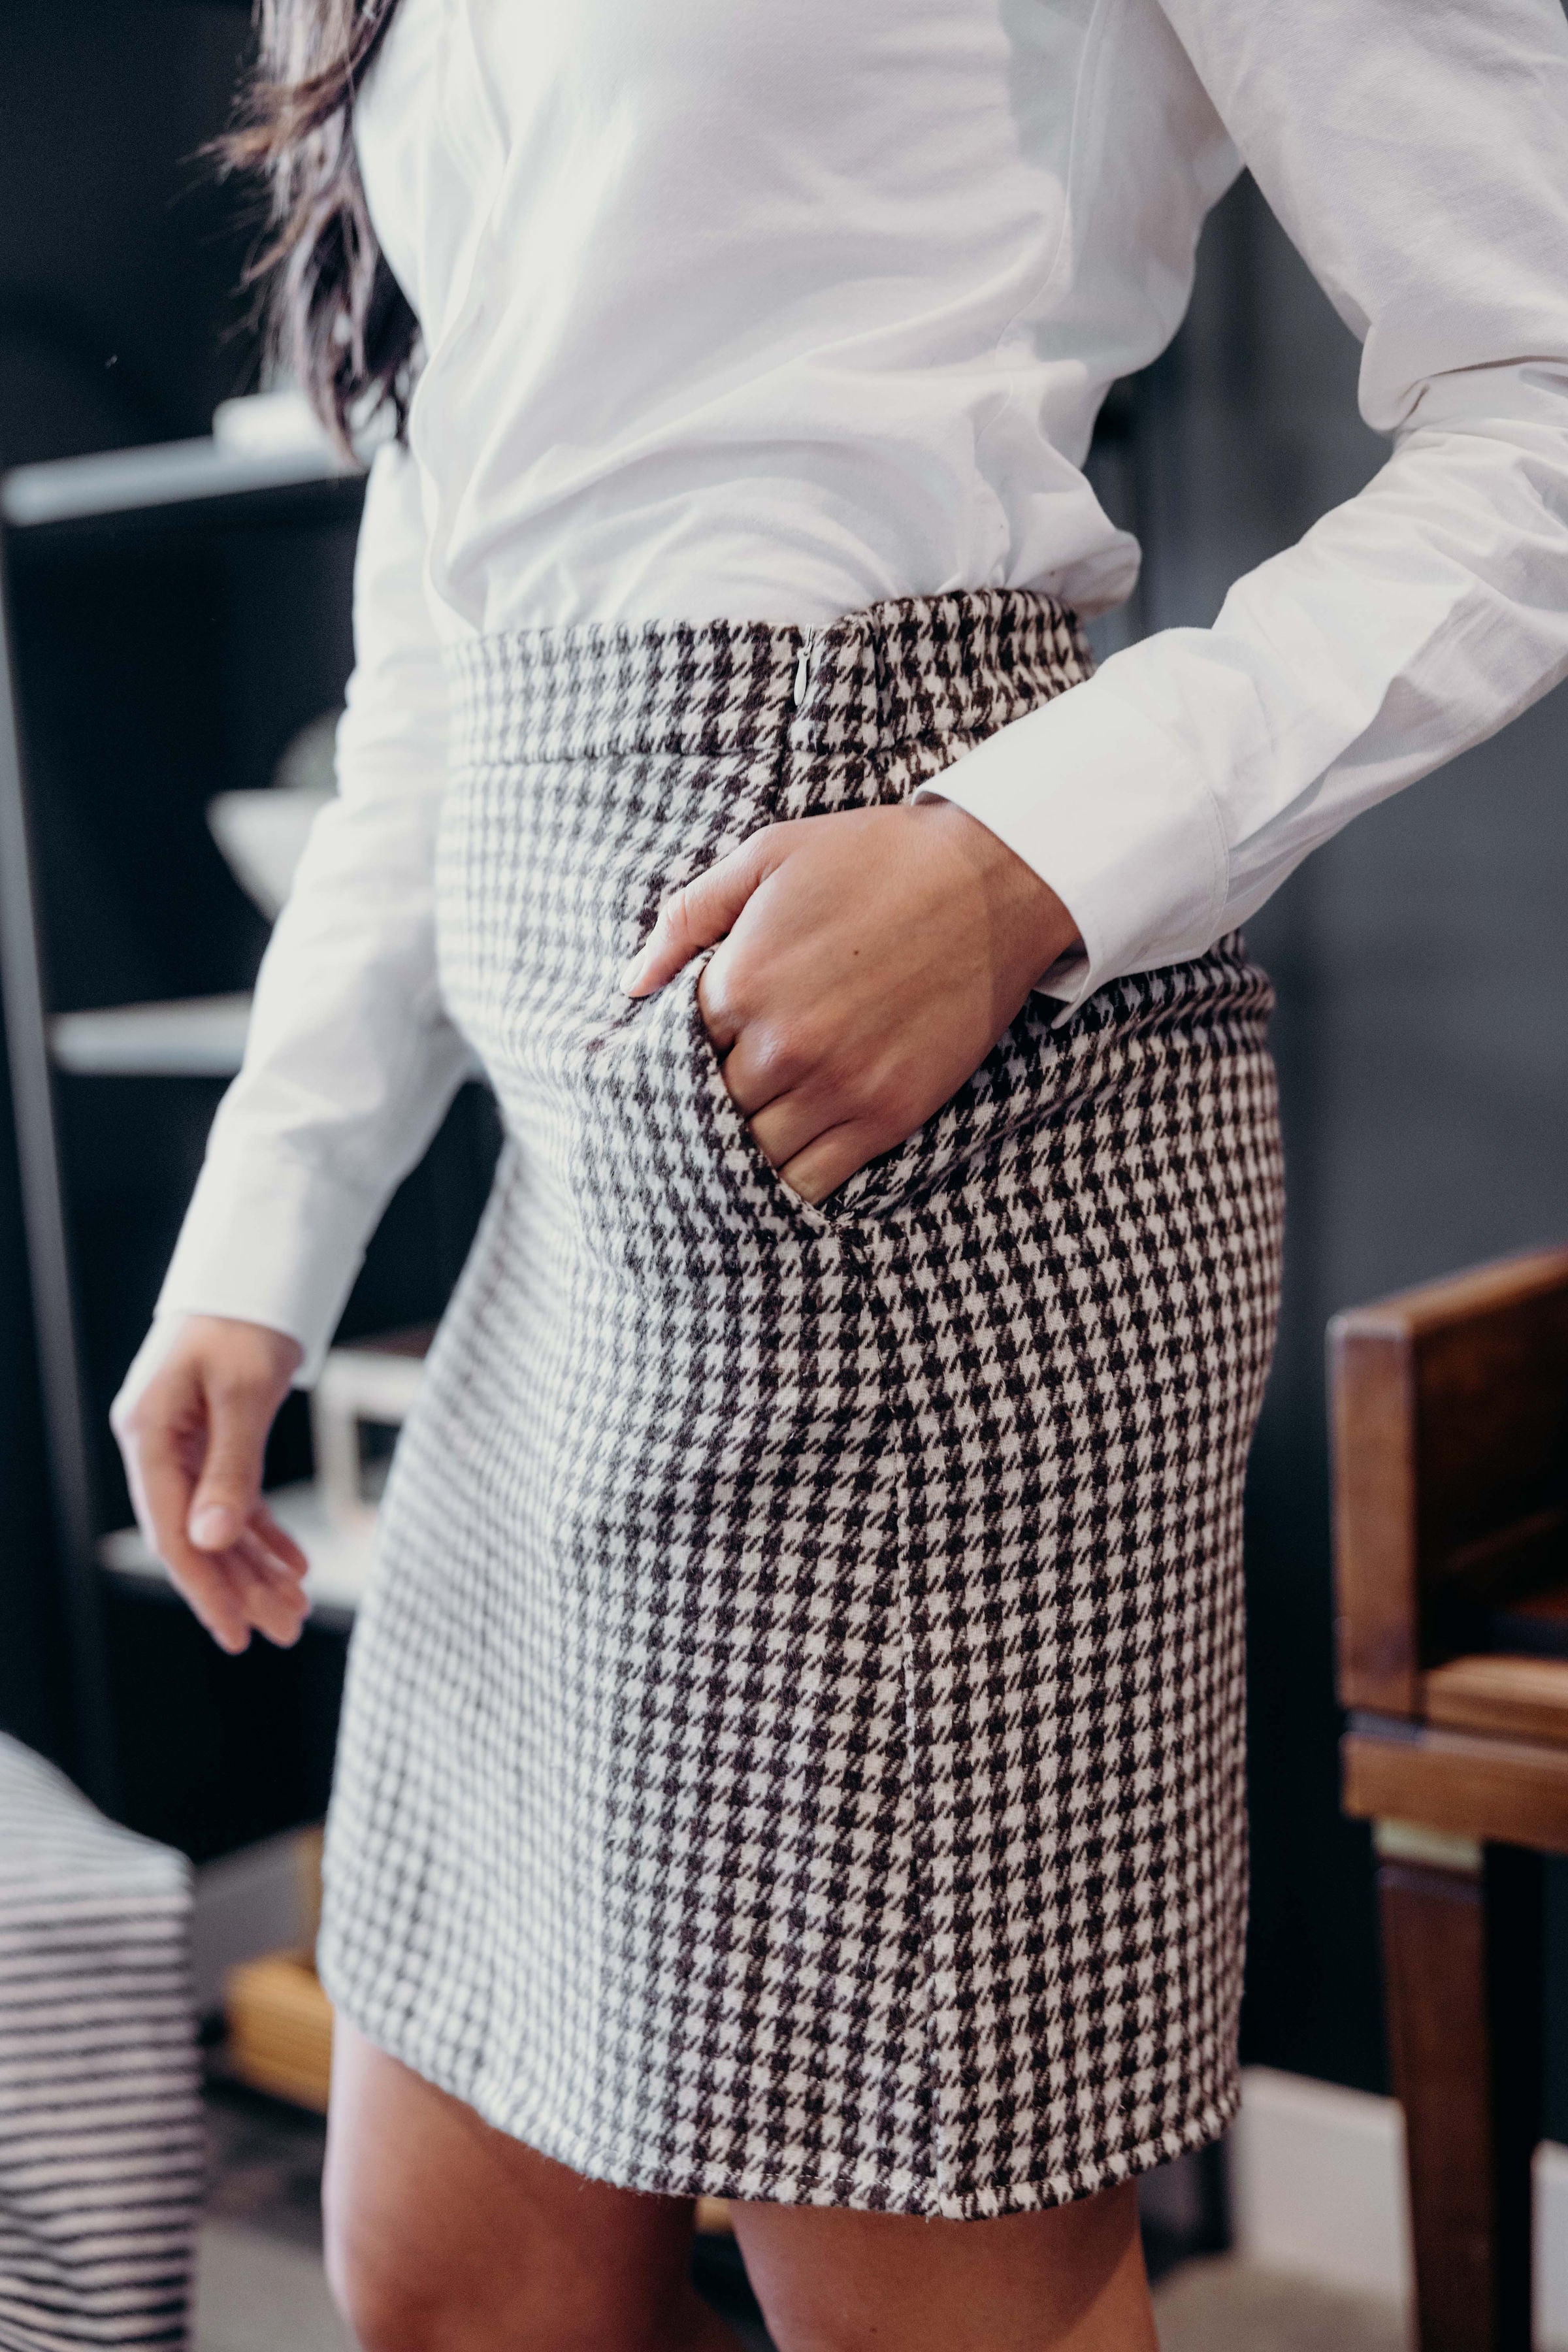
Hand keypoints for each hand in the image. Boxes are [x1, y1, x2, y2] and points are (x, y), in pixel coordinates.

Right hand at [111, 1313, 308, 1654]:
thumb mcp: (244, 1393)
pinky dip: (263, 1531)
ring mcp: (183, 1442)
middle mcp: (158, 1446)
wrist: (256, 1270)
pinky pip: (234, 1497)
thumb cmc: (245, 1320)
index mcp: (148, 1435)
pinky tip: (294, 1564)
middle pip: (196, 1535)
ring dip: (256, 1567)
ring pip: (218, 1522)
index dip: (206, 1588)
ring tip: (297, 1608)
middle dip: (240, 1588)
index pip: (172, 1532)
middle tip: (286, 1629)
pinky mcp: (211, 1437)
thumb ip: (230, 1468)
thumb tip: (211, 1542)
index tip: (238, 1633)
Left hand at [622, 799, 1081, 1202]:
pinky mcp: (887, 1116)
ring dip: (758, 1134)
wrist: (992, 879)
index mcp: (739, 983)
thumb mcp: (766, 856)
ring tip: (778, 1102)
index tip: (721, 1030)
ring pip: (757, 1152)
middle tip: (751, 1067)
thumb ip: (688, 917)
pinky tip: (806, 1137)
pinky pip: (813, 1180)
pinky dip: (799, 1171)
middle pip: (713, 1107)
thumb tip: (632, 983)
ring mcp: (836, 1088)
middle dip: (724, 1090)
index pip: (677, 1049)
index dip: (694, 1042)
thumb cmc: (875, 858)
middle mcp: (781, 1047)